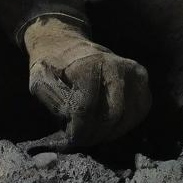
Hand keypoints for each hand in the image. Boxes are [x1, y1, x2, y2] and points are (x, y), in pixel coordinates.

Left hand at [22, 17, 150, 151]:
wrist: (65, 42)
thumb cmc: (51, 64)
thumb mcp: (40, 80)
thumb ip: (54, 104)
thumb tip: (71, 132)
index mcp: (88, 64)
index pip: (87, 109)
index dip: (79, 130)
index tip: (70, 138)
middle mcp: (116, 66)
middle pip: (112, 116)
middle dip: (95, 135)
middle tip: (82, 140)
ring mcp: (133, 71)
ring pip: (128, 118)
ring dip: (109, 132)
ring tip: (92, 132)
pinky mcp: (142, 77)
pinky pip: (139, 111)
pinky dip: (123, 123)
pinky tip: (106, 123)